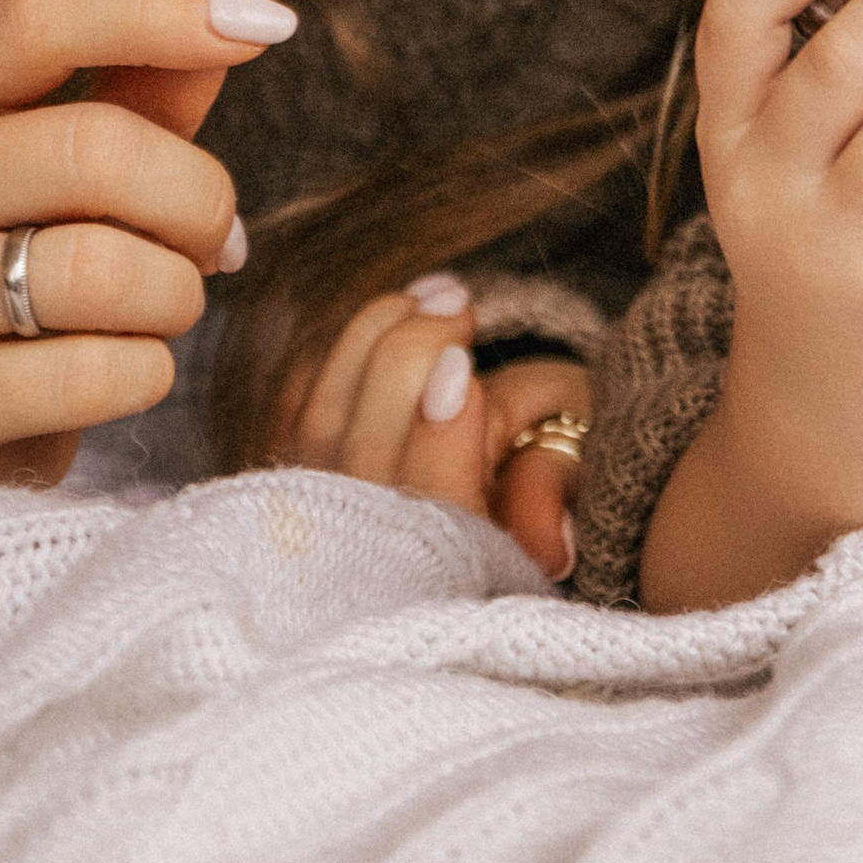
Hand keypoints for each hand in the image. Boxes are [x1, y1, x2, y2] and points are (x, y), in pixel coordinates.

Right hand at [0, 0, 286, 486]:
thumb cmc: (33, 256)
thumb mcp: (82, 159)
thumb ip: (150, 85)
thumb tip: (244, 16)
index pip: (39, 15)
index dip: (160, 6)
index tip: (267, 26)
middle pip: (93, 148)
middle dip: (197, 197)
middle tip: (218, 238)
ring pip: (99, 269)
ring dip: (175, 293)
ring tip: (164, 304)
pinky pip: (90, 374)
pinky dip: (145, 372)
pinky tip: (125, 368)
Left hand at [275, 279, 587, 577]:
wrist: (494, 470)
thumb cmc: (536, 463)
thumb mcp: (563, 466)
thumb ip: (547, 496)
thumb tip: (554, 550)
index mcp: (455, 568)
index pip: (430, 509)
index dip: (436, 438)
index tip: (459, 366)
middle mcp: (378, 559)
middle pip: (366, 457)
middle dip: (406, 361)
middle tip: (459, 302)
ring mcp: (327, 516)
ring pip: (324, 423)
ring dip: (373, 339)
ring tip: (437, 294)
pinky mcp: (301, 470)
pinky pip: (299, 402)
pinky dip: (345, 347)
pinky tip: (403, 307)